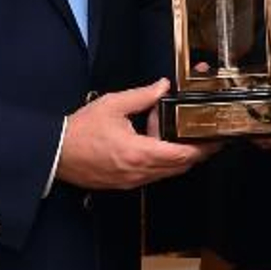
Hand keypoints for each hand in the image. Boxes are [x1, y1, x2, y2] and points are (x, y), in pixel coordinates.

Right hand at [57, 79, 215, 189]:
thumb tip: (163, 86)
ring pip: (166, 173)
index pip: (182, 156)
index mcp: (139, 153)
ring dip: (176, 157)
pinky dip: (160, 162)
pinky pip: (151, 175)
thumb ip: (143, 96)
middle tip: (206, 138)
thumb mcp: (114, 105)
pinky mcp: (123, 183)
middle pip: (179, 167)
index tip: (215, 140)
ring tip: (176, 135)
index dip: (202, 149)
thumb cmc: (80, 131)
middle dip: (195, 154)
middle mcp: (138, 172)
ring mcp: (131, 181)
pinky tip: (154, 144)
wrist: (55, 154)